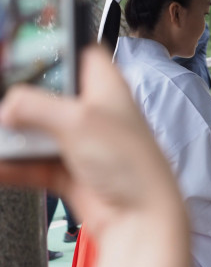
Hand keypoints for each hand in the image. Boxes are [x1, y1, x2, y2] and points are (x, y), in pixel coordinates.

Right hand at [0, 46, 189, 266]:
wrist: (140, 217)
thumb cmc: (131, 163)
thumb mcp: (77, 120)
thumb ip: (35, 105)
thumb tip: (9, 104)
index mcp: (107, 88)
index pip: (84, 54)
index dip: (59, 49)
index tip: (28, 51)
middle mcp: (95, 113)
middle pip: (51, 95)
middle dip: (23, 101)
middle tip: (6, 107)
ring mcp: (83, 144)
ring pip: (39, 131)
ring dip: (15, 136)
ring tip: (4, 137)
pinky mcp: (72, 172)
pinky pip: (34, 164)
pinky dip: (15, 164)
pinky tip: (3, 164)